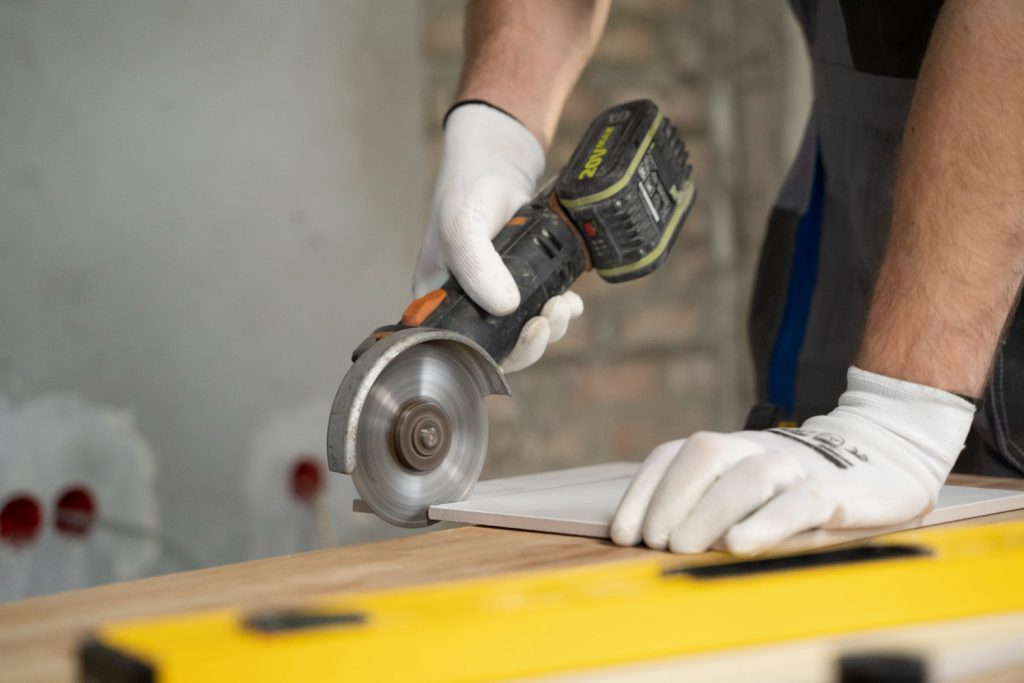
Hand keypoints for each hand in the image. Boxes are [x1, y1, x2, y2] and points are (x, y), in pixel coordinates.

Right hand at [414, 102, 581, 372]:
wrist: (498, 161)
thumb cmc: (467, 191)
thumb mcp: (462, 225)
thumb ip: (476, 265)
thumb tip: (506, 307)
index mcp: (437, 302)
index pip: (462, 350)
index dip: (498, 355)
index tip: (528, 333)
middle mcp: (466, 306)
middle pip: (501, 349)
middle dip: (533, 342)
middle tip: (551, 318)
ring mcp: (495, 297)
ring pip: (525, 334)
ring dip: (551, 327)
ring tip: (564, 304)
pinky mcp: (522, 285)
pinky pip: (542, 312)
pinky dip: (560, 311)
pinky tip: (568, 298)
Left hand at [610, 367, 974, 555]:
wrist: (885, 458)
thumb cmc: (797, 490)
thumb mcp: (746, 494)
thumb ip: (706, 506)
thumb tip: (651, 540)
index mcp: (729, 449)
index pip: (673, 457)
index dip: (643, 492)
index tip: (622, 532)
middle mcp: (756, 448)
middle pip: (704, 455)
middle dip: (669, 500)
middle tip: (655, 543)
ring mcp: (795, 466)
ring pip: (750, 475)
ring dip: (709, 511)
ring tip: (683, 547)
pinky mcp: (835, 491)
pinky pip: (800, 501)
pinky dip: (767, 521)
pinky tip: (740, 545)